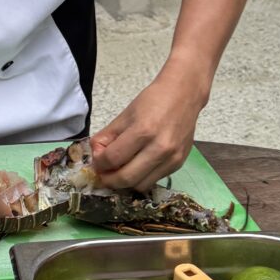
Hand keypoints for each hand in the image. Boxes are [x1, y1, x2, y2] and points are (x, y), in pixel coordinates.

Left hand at [90, 68, 208, 191]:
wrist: (184, 94)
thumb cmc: (153, 101)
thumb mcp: (124, 116)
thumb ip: (107, 137)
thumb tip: (96, 157)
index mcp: (143, 131)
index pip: (113, 158)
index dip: (99, 163)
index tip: (97, 161)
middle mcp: (160, 148)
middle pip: (126, 178)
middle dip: (109, 180)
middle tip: (104, 174)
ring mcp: (171, 158)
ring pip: (140, 185)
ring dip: (125, 183)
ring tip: (120, 171)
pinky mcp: (179, 164)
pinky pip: (154, 180)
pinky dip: (141, 178)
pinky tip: (137, 167)